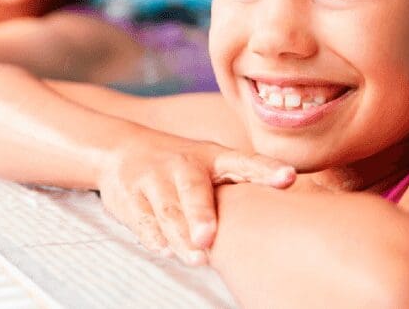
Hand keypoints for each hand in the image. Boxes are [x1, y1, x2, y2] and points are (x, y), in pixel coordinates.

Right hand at [97, 134, 294, 265]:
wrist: (119, 149)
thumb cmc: (180, 167)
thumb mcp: (210, 165)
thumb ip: (240, 185)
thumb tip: (279, 221)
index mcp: (212, 157)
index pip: (244, 161)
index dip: (266, 170)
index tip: (288, 177)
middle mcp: (183, 165)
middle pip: (193, 189)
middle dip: (201, 214)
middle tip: (209, 237)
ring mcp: (154, 179)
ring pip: (167, 210)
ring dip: (180, 236)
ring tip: (195, 257)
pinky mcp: (130, 196)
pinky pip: (142, 218)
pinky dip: (152, 235)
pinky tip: (162, 248)